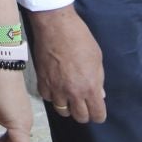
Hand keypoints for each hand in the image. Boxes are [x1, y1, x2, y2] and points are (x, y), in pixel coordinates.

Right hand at [30, 5, 105, 123]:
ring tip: (68, 95)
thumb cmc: (80, 38)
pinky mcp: (42, 81)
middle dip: (84, 112)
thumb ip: (98, 79)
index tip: (97, 108)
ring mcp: (56, 88)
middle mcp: (73, 92)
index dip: (98, 114)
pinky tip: (55, 86)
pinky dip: (52, 95)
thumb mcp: (97, 58)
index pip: (97, 115)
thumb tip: (99, 94)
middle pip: (80, 117)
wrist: (55, 24)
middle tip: (83, 102)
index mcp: (90, 87)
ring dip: (67, 105)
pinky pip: (47, 98)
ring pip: (62, 111)